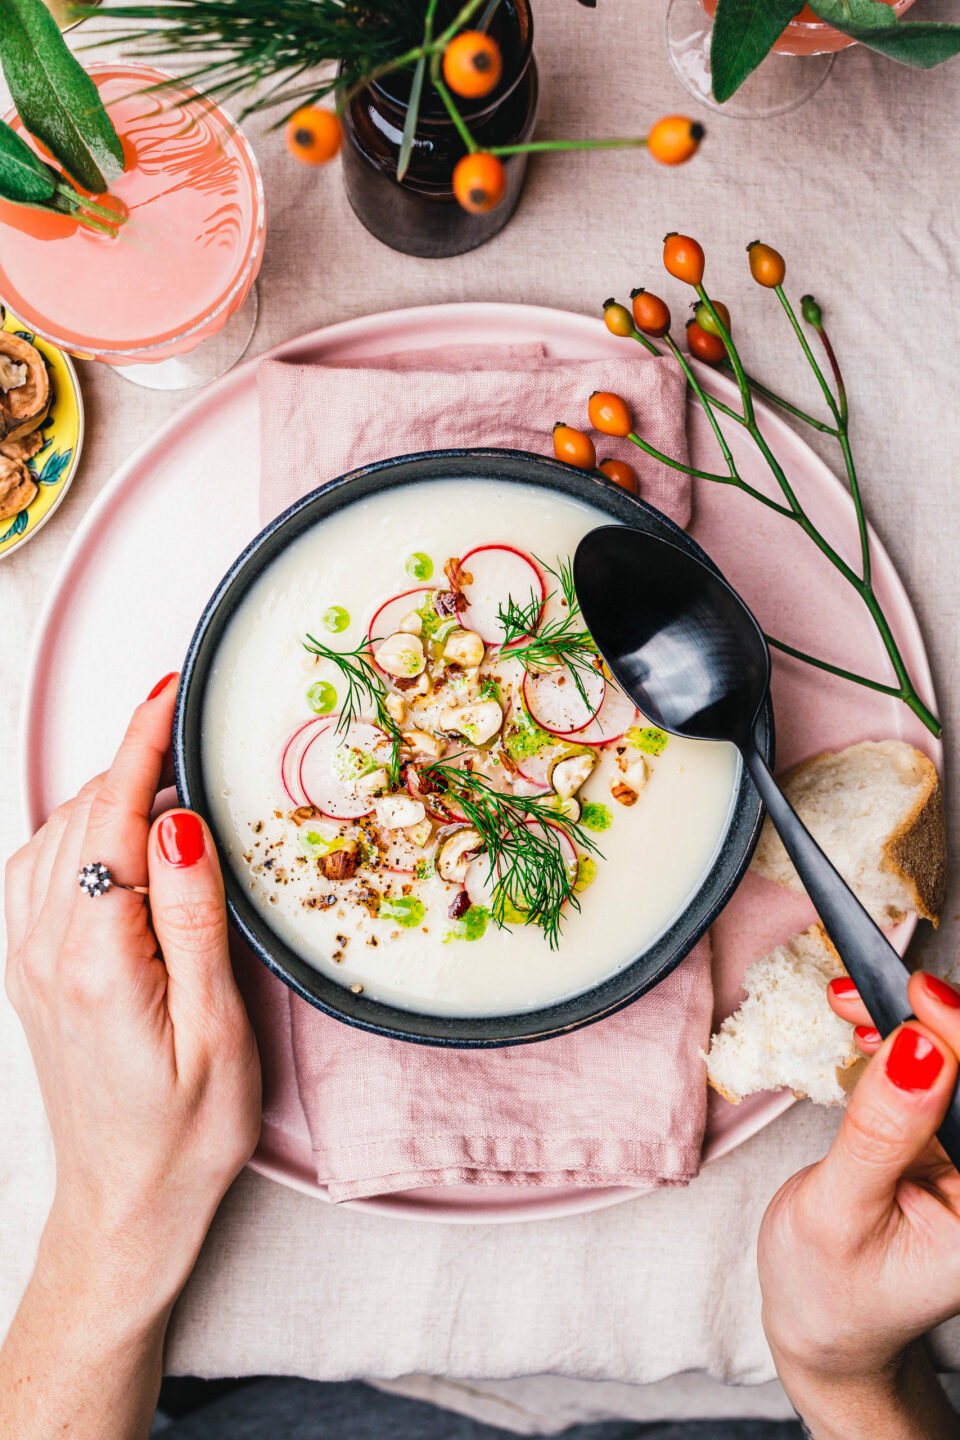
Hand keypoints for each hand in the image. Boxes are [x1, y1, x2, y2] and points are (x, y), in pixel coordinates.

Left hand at [4, 676, 260, 1320]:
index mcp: (96, 963)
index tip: (167, 692)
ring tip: (166, 776)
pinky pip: (41, 872)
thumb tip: (179, 822)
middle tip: (191, 733)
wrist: (125, 1204)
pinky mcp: (32, 970)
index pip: (111, 819)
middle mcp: (46, 952)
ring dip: (106, 795)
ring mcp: (29, 960)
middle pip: (79, 817)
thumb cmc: (184, 1132)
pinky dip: (81, 832)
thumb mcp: (215, 1027)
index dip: (140, 745)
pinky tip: (119, 837)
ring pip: (54, 838)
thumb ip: (193, 918)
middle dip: (132, 762)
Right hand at [758, 972, 959, 1439]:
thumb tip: (918, 1048)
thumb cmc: (829, 1292)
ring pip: (955, 1063)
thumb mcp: (840, 1213)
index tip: (916, 995)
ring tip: (851, 1005)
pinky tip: (867, 1030)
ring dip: (914, 1020)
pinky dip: (901, 1040)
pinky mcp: (948, 1141)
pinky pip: (936, 1073)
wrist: (823, 1325)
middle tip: (864, 995)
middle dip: (934, 1018)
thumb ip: (882, 1132)